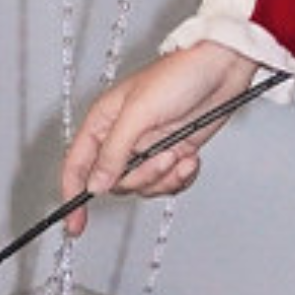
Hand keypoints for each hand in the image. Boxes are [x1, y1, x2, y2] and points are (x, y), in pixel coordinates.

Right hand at [60, 41, 257, 235]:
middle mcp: (122, 138)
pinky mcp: (173, 153)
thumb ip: (114, 151)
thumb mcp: (139, 112)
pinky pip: (168, 183)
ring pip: (143, 186)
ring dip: (164, 177)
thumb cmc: (178, 76)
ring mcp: (149, 148)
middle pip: (114, 183)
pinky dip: (180, 178)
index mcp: (103, 122)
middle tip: (162, 158)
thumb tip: (95, 186)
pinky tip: (192, 159)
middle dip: (141, 178)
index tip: (76, 225)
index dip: (73, 196)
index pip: (77, 166)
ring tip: (179, 154)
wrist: (222, 69)